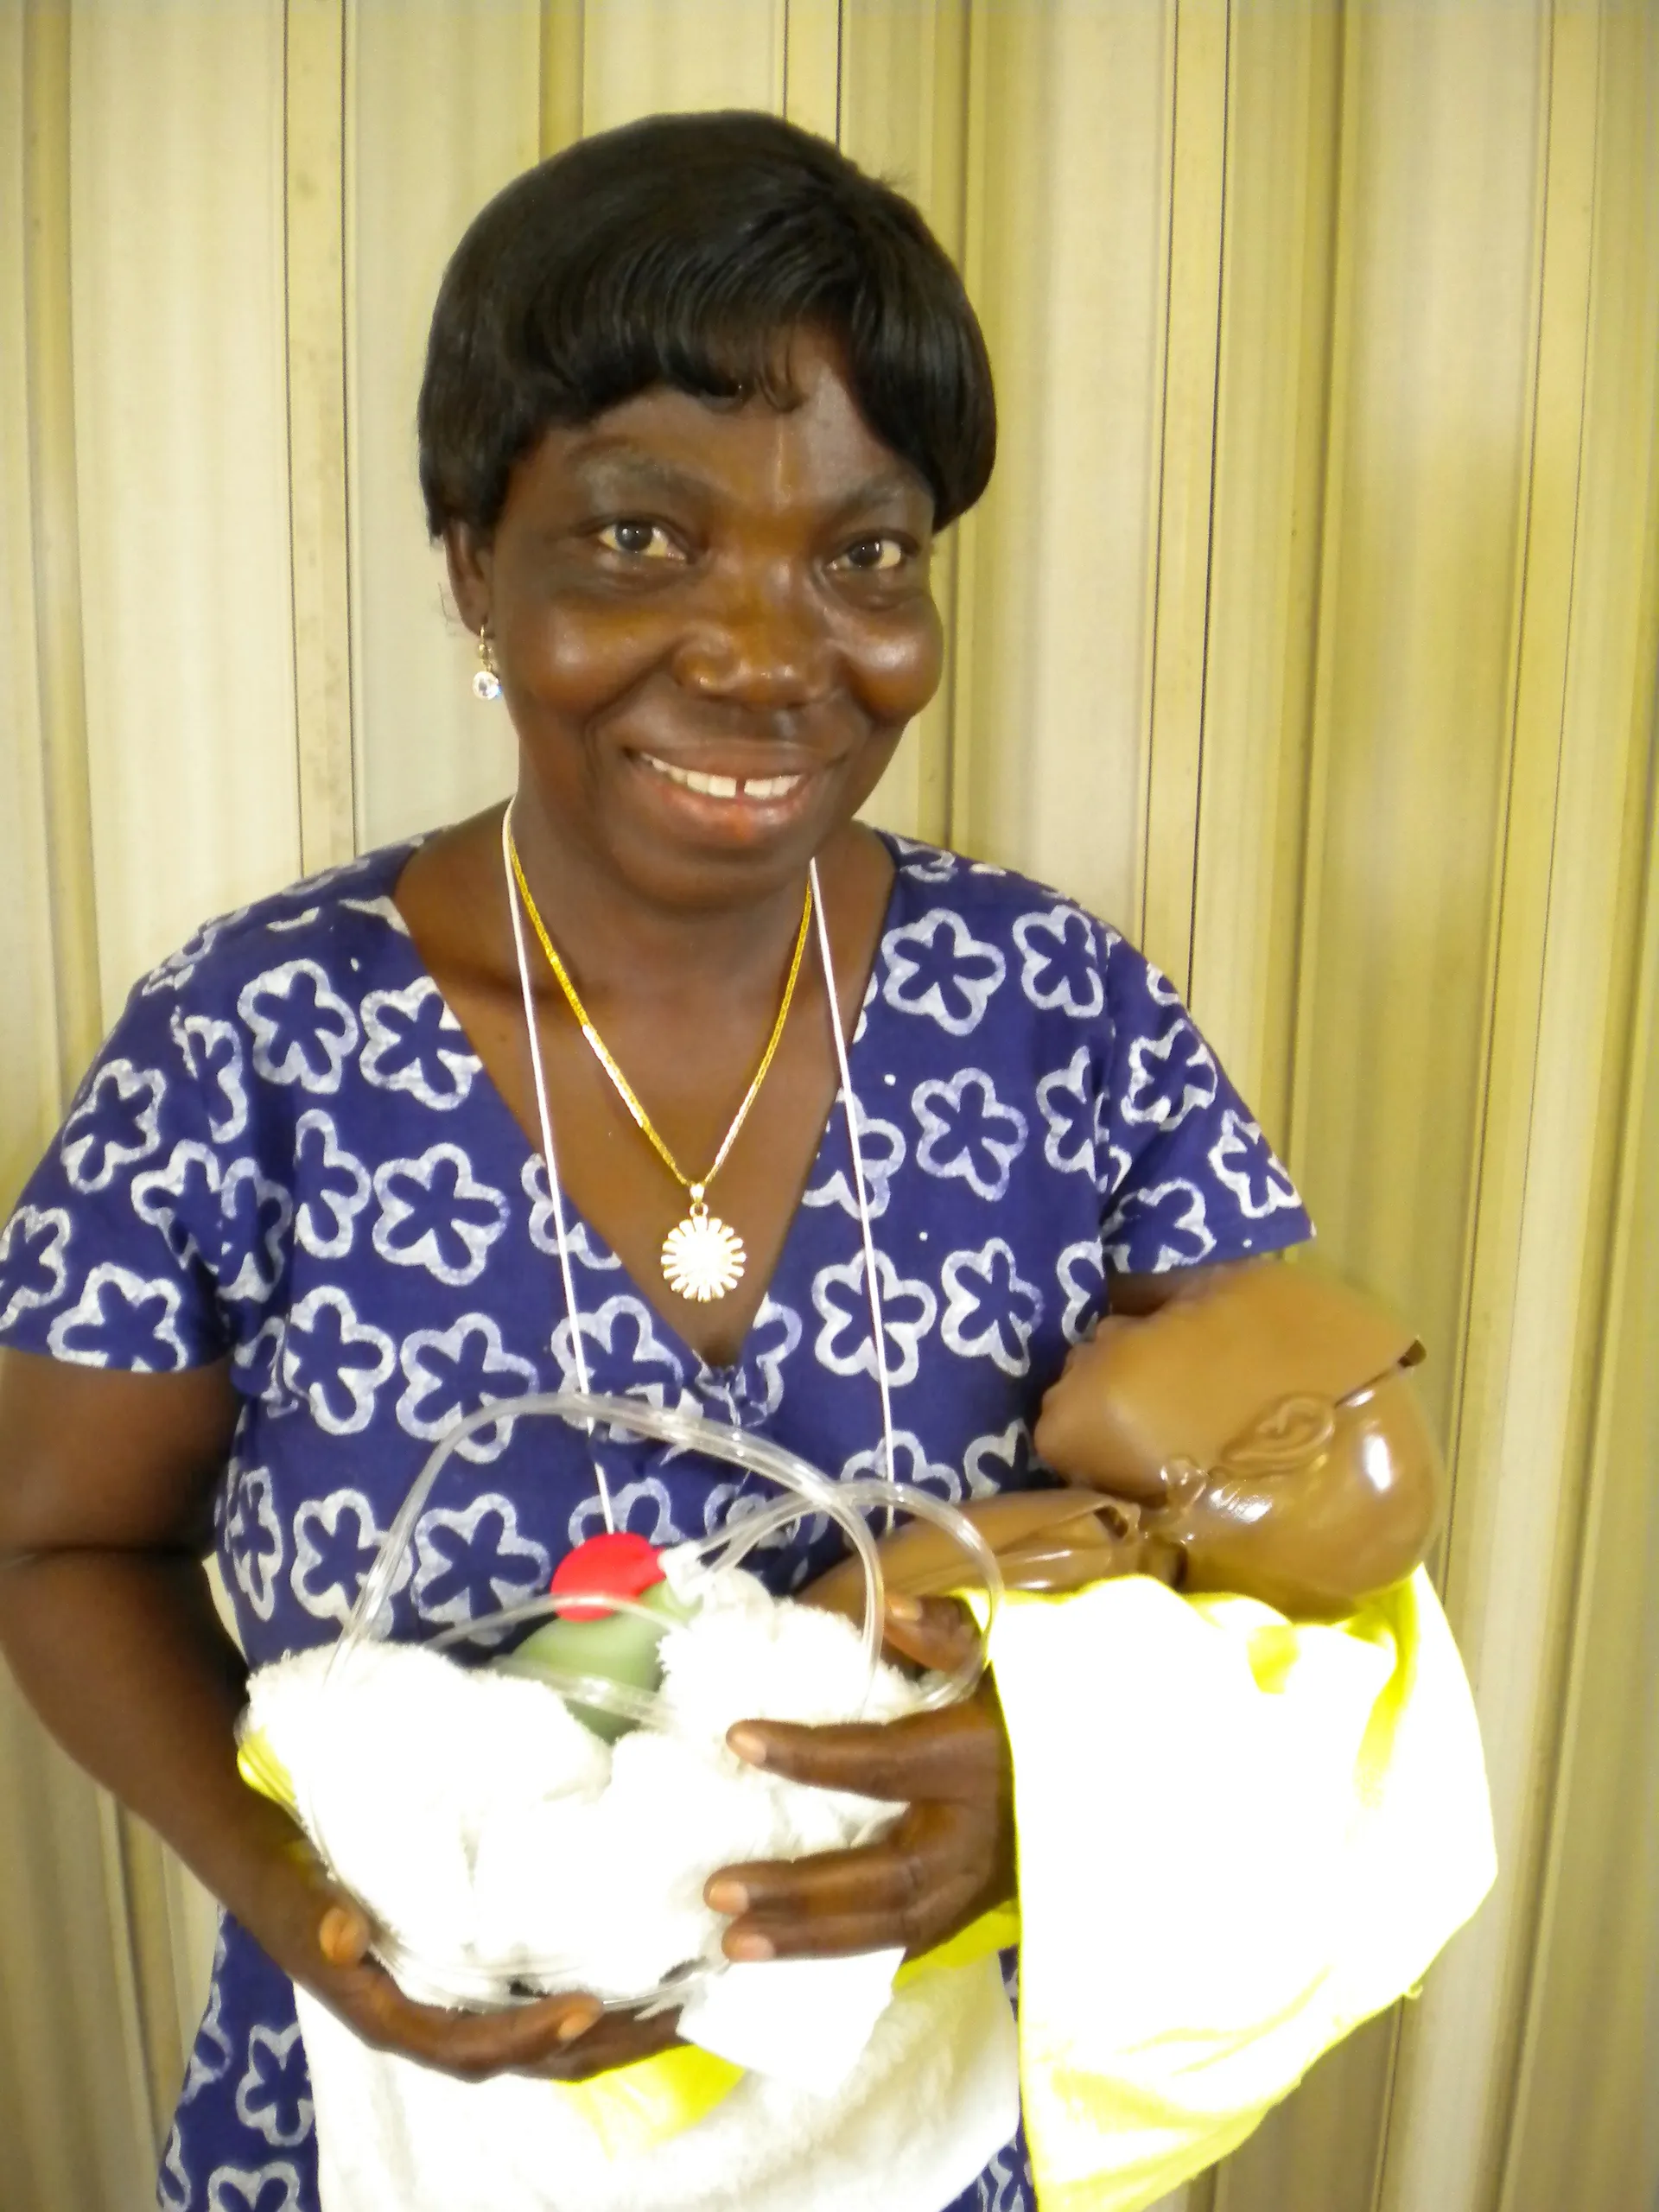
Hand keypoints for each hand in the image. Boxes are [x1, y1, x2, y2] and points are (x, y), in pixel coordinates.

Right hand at [247, 1812, 680, 2082]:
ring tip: (679, 2005)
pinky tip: (635, 1974)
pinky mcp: (466, 1970)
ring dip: (607, 2031)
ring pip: (539, 2037)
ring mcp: (451, 1998)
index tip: (586, 2009)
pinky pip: (533, 2000)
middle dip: (599, 2045)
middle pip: (524, 2056)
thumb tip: (348, 1941)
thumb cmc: (284, 1873)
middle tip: (673, 2017)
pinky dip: (586, 1998)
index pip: (468, 2046)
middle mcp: (428, 2019)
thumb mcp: (293, 1893)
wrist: (265, 1851)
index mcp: (391, 2013)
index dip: (526, 2036)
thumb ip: (315, 1917)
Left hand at [703, 1597, 1013, 1962]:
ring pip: (889, 1926)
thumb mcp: (1010, 1654)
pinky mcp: (974, 1914)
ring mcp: (977, 1887)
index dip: (810, 1754)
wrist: (1122, 1780)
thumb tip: (891, 1610)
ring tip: (730, 1945)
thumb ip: (951, 1632)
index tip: (738, 1739)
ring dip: (808, 1941)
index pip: (882, 1761)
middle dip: (800, 1891)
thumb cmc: (1046, 1707)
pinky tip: (782, 1962)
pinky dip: (843, 1957)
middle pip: (883, 1876)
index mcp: (975, 1759)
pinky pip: (904, 1942)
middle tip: (718, 1892)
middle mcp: (974, 1835)